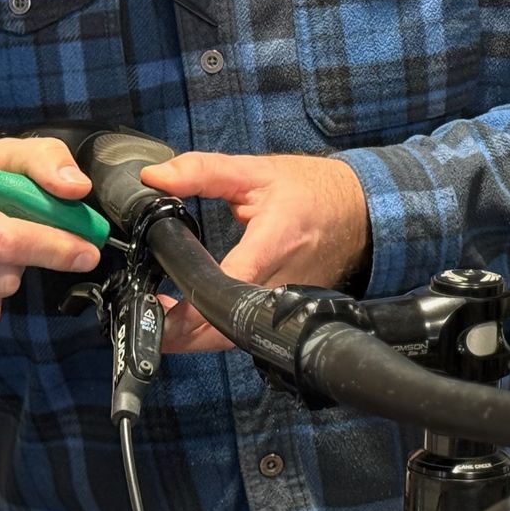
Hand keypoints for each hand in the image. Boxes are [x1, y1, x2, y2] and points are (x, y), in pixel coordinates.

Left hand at [137, 152, 369, 353]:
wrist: (361, 210)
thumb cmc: (311, 189)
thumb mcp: (256, 171)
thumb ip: (203, 171)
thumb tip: (154, 177)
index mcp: (275, 241)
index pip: (231, 282)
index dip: (193, 304)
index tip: (157, 307)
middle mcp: (284, 280)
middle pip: (230, 327)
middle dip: (184, 336)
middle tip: (148, 321)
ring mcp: (289, 301)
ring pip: (237, 337)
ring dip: (197, 339)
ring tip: (162, 321)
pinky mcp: (290, 310)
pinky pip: (249, 330)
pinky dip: (217, 331)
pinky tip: (195, 317)